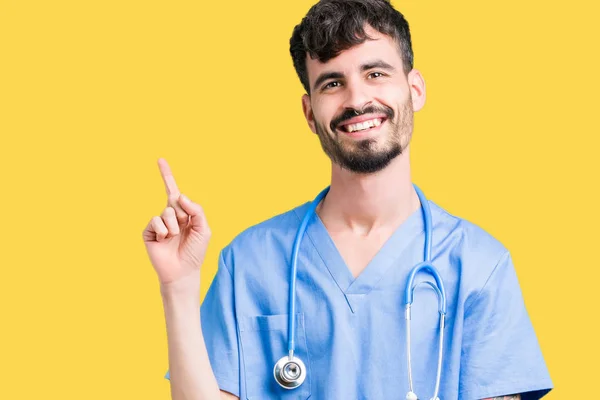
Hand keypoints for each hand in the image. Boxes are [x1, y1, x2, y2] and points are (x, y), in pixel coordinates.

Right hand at [142, 158, 211, 286]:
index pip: (174, 191)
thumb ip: (197, 210)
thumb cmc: (195, 251)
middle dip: (183, 214)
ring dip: (174, 226)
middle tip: (184, 230)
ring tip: (174, 238)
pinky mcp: (148, 232)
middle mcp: (169, 215)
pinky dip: (163, 231)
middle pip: (174, 200)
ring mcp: (158, 223)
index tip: (160, 160)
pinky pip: (155, 221)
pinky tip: (164, 241)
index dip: (167, 175)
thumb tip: (180, 196)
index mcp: (183, 213)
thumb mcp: (204, 229)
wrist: (183, 271)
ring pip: (166, 212)